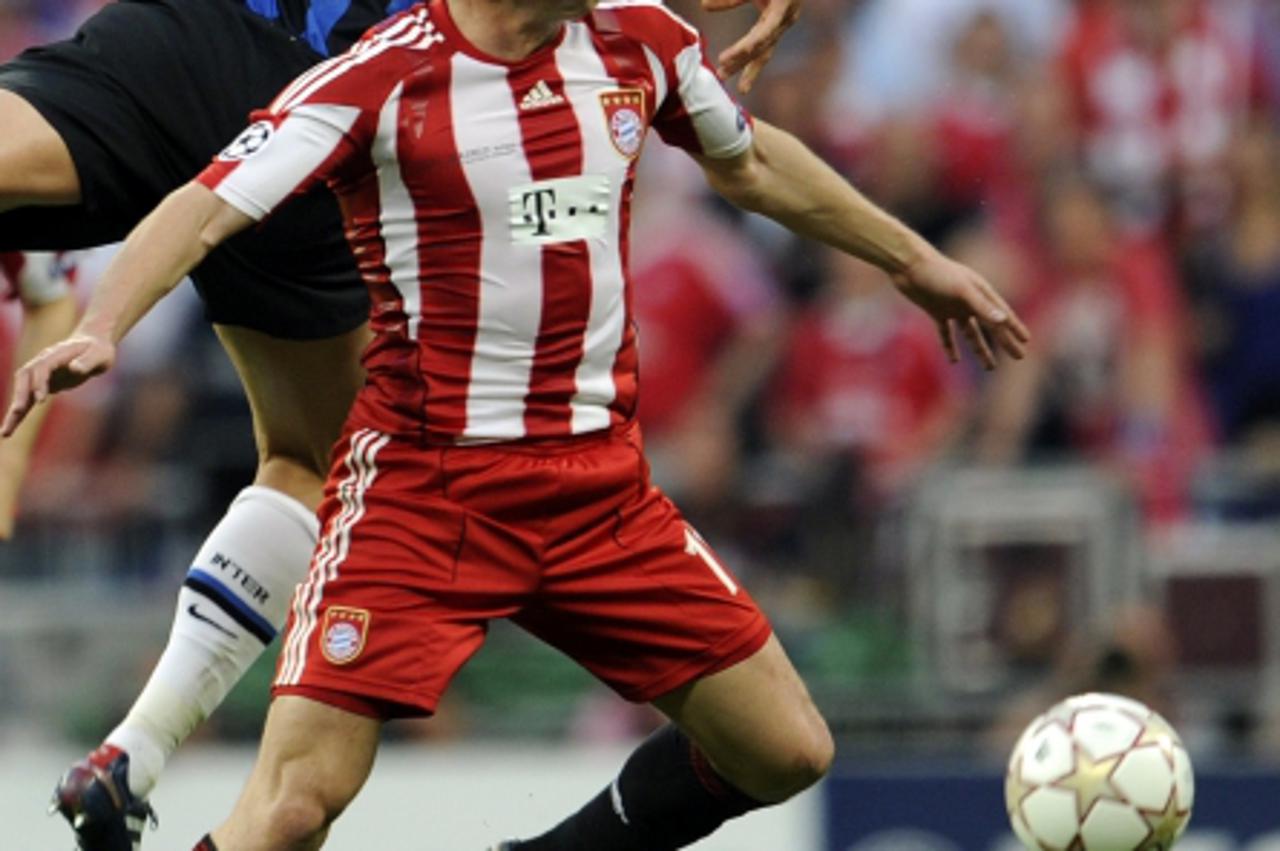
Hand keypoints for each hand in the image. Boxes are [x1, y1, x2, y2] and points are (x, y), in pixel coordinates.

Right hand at [2, 334, 115, 436]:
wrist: (93, 345)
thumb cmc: (99, 350)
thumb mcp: (100, 354)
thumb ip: (87, 361)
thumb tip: (75, 369)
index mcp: (56, 354)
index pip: (42, 367)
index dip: (39, 382)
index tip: (41, 399)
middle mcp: (43, 362)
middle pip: (24, 377)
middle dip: (20, 395)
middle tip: (18, 412)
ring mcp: (40, 374)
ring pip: (22, 392)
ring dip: (14, 411)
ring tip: (6, 432)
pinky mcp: (42, 385)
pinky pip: (28, 400)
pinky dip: (20, 414)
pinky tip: (11, 429)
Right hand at [703, 0, 800, 93]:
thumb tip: (703, 7)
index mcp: (776, 18)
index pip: (763, 50)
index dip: (751, 69)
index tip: (742, 89)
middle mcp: (784, 18)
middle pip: (762, 48)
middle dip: (742, 64)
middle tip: (720, 77)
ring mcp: (786, 9)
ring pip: (762, 38)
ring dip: (742, 52)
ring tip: (722, 62)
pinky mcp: (783, 0)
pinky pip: (763, 19)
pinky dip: (739, 17)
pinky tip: (718, 20)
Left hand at [893, 250, 1029, 369]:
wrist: (908, 265)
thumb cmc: (937, 273)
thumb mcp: (962, 290)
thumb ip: (982, 305)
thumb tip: (1002, 320)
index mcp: (981, 292)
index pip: (1002, 315)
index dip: (1015, 328)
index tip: (1026, 341)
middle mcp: (970, 301)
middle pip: (991, 326)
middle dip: (1005, 342)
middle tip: (1019, 357)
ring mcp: (953, 307)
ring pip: (971, 333)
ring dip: (980, 350)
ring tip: (990, 367)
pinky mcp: (936, 311)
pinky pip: (946, 333)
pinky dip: (950, 346)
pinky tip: (954, 361)